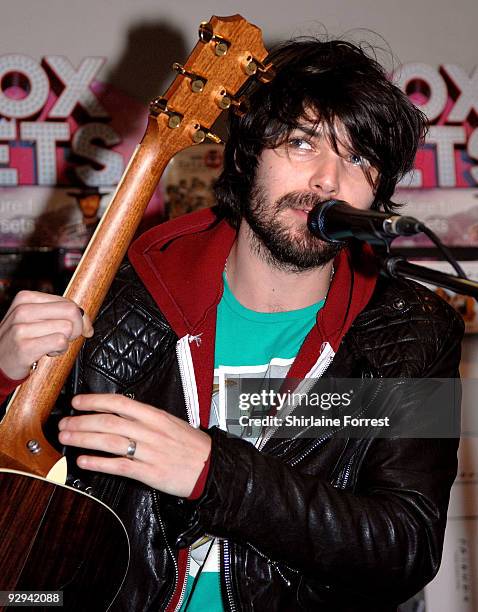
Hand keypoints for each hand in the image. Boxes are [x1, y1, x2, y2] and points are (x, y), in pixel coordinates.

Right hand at [0, 291, 93, 379]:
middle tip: (65, 338)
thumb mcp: (33, 318)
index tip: (82, 328)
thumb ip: (57, 312)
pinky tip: (47, 352)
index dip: (81, 318)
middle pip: (72, 312)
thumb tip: (86, 319)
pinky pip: (60, 342)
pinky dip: (59, 350)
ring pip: (68, 328)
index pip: (68, 302)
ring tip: (50, 345)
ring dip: (65, 341)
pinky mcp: (25, 346)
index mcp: (26, 298)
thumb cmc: (20, 340)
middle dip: (77, 328)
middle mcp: (22, 310)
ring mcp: (21, 328)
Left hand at [58, 394, 211, 497]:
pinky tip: (84, 462)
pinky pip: (119, 466)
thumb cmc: (190, 445)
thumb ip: (145, 418)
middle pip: (109, 422)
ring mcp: (149, 452)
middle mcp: (150, 431)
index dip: (94, 401)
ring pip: (110, 442)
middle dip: (82, 422)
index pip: (119, 402)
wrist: (210, 467)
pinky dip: (99, 464)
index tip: (77, 402)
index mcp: (155, 416)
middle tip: (64, 423)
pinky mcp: (149, 473)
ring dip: (84, 439)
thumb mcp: (169, 422)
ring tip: (67, 439)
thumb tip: (118, 414)